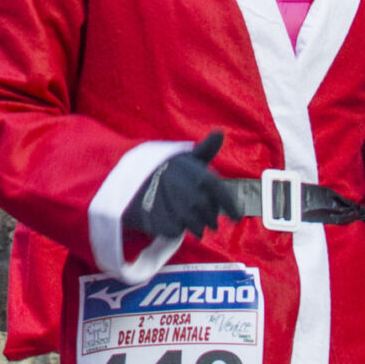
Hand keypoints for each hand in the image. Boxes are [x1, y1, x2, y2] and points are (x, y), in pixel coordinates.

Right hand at [122, 131, 239, 239]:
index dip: (232, 208)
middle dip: (208, 218)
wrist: (127, 178)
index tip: (237, 219)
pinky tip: (169, 218)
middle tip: (205, 220)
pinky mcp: (161, 221)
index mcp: (200, 176)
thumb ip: (205, 149)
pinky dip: (175, 228)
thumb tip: (220, 132)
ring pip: (195, 226)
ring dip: (194, 225)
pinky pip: (176, 231)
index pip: (222, 195)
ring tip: (189, 220)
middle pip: (209, 215)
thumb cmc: (163, 167)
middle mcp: (190, 193)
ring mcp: (176, 209)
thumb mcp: (183, 156)